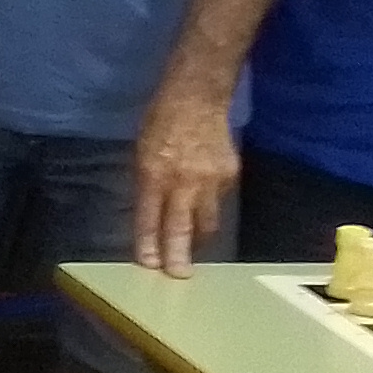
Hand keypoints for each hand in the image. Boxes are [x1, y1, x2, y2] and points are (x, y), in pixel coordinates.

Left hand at [133, 83, 240, 276]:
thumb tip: (151, 216)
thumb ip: (146, 185)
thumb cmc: (161, 121)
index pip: (150, 219)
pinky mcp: (231, 176)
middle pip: (182, 229)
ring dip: (197, 238)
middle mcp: (184, 181)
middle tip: (179, 276)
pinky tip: (202, 200)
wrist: (198, 97)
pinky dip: (208, 206)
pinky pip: (218, 201)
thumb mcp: (141, 152)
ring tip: (191, 249)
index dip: (149, 244)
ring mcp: (211, 180)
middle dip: (179, 256)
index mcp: (154, 174)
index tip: (150, 265)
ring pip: (206, 222)